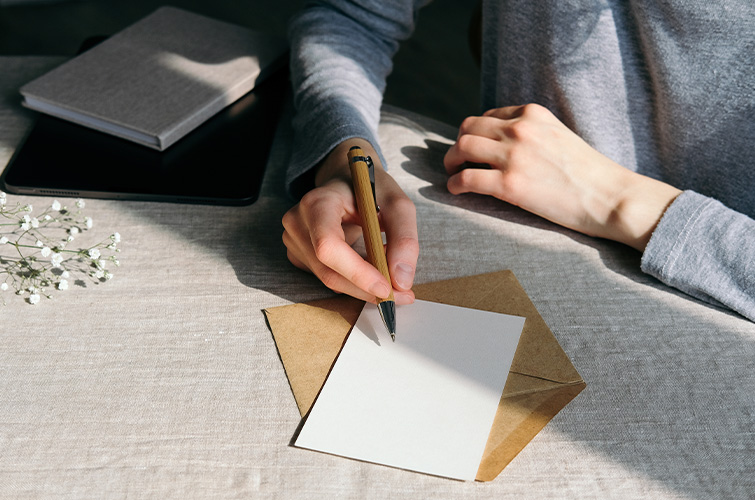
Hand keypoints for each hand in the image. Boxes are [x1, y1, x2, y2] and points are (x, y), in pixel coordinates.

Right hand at [282, 138, 417, 303]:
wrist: (346, 180)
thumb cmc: (370, 189)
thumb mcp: (397, 204)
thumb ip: (404, 238)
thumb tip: (402, 281)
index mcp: (318, 202)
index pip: (329, 246)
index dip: (357, 272)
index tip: (387, 287)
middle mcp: (298, 222)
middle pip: (329, 271)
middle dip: (367, 289)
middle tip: (402, 294)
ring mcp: (294, 240)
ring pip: (330, 280)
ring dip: (363, 286)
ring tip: (390, 274)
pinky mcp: (298, 254)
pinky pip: (328, 277)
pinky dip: (353, 281)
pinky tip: (369, 267)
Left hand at [444, 104, 681, 250]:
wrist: (609, 196)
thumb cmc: (588, 173)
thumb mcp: (558, 136)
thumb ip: (532, 134)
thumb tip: (505, 144)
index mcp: (532, 113)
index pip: (488, 116)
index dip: (476, 132)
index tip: (474, 147)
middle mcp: (519, 129)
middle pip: (468, 128)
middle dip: (458, 144)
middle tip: (456, 160)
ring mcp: (513, 156)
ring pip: (462, 148)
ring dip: (450, 161)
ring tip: (452, 173)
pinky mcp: (509, 185)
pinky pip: (466, 179)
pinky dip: (454, 184)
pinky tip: (456, 190)